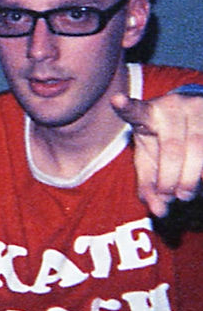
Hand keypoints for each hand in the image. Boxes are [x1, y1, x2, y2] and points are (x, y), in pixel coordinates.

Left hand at [112, 91, 202, 217]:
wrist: (193, 118)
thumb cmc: (163, 142)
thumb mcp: (149, 160)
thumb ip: (148, 185)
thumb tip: (159, 211)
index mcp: (148, 113)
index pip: (136, 111)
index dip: (126, 106)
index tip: (116, 100)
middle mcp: (172, 106)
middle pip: (172, 147)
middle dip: (171, 178)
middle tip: (171, 196)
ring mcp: (197, 108)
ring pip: (199, 146)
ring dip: (192, 177)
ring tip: (186, 194)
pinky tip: (201, 182)